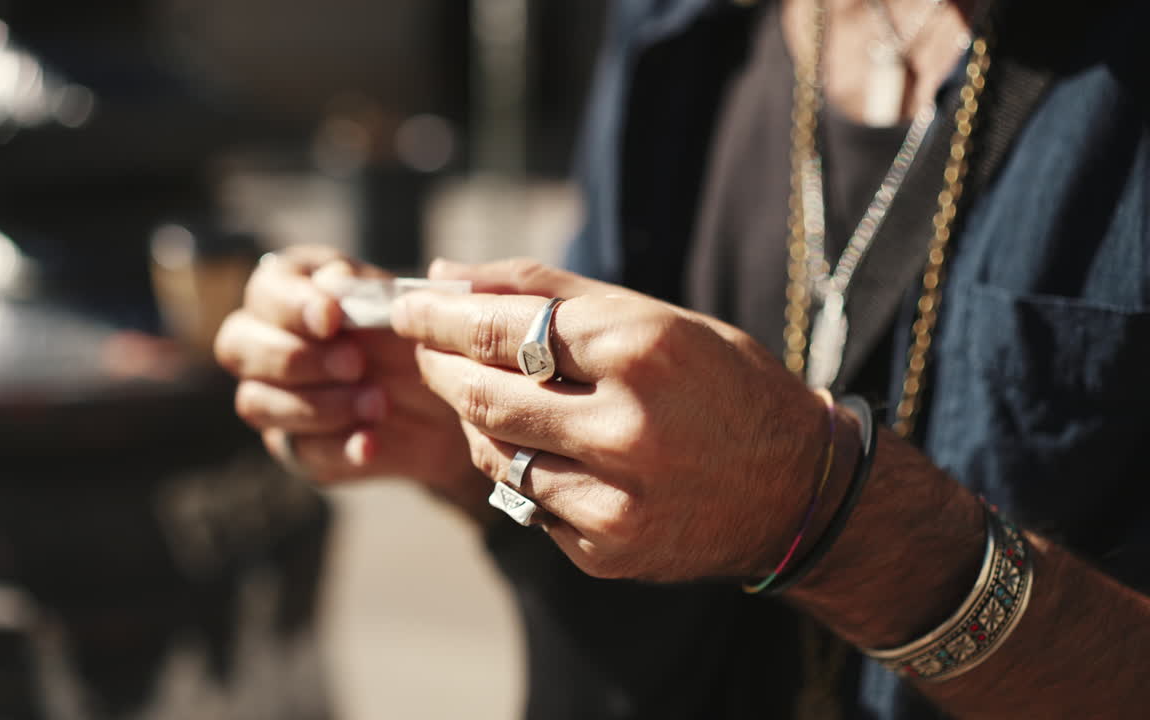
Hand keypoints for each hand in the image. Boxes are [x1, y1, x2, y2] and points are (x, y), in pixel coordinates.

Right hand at [214, 246, 479, 514]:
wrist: (446, 398)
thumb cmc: (412, 334)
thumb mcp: (399, 305)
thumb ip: (364, 291)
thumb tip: (333, 280)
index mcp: (289, 290)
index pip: (263, 291)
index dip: (291, 306)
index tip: (332, 318)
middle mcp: (265, 341)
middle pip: (237, 346)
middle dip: (297, 357)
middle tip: (356, 364)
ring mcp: (273, 397)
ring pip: (257, 402)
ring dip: (319, 405)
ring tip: (379, 403)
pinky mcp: (296, 446)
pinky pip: (299, 452)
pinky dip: (337, 448)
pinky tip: (371, 443)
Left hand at [391, 259, 839, 581]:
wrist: (797, 490)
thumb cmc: (720, 384)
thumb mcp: (652, 316)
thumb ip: (545, 291)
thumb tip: (445, 274)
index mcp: (641, 351)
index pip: (502, 330)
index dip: (439, 318)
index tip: (408, 308)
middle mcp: (627, 429)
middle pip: (484, 395)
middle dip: (441, 366)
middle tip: (427, 349)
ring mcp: (616, 499)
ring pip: (494, 454)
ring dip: (476, 419)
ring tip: (486, 394)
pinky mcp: (606, 550)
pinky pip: (528, 502)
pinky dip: (520, 469)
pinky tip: (547, 448)